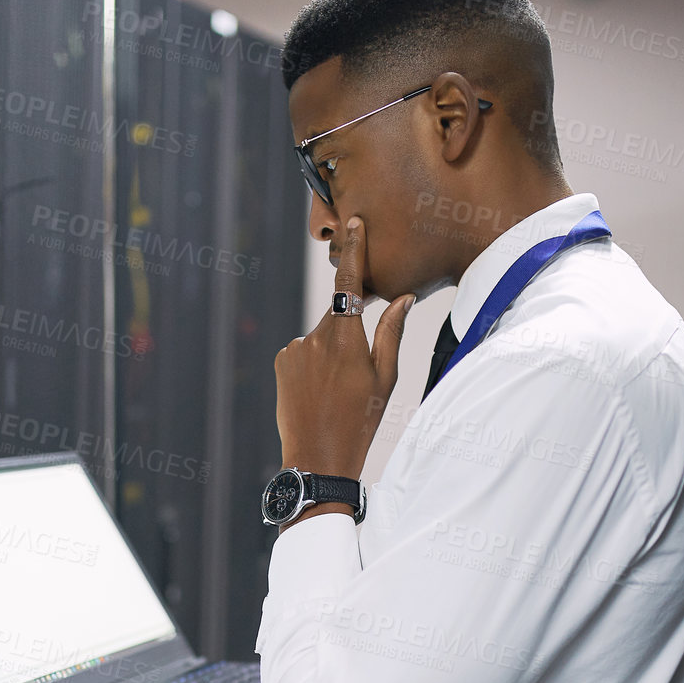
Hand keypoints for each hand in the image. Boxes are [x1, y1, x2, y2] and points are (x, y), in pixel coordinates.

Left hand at [274, 216, 414, 479]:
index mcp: (347, 339)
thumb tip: (402, 298)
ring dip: (331, 352)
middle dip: (351, 331)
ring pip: (321, 336)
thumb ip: (391, 333)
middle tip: (357, 374)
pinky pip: (303, 351)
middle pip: (339, 316)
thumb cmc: (361, 421)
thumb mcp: (386, 379)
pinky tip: (319, 392)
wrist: (318, 457)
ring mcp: (295, 349)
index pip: (351, 284)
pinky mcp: (281, 361)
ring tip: (337, 391)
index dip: (354, 251)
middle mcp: (317, 337)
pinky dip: (313, 363)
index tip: (354, 224)